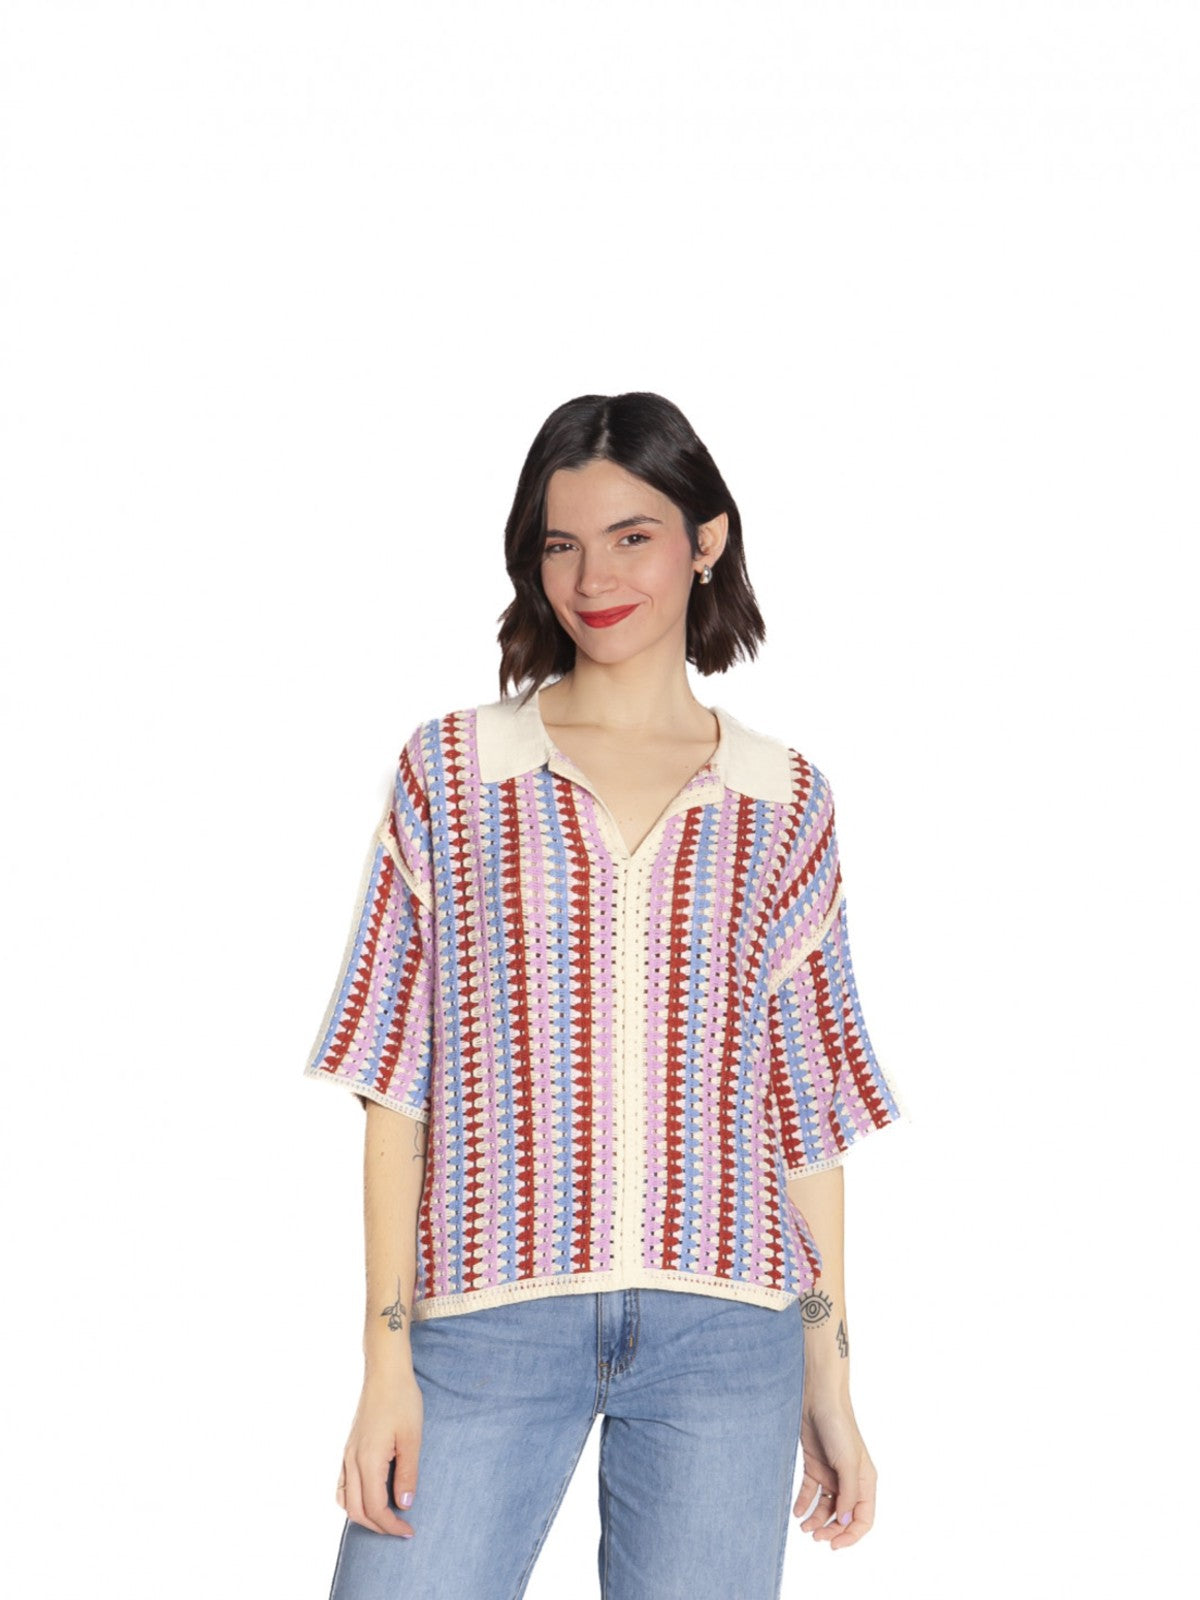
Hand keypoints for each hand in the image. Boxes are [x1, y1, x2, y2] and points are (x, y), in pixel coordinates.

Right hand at [336, 1371, 424, 1536]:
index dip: (390, 1525)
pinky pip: (342, 1484)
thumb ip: (408, 1474)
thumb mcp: (412, 1438)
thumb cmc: (402, 1401)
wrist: (385, 1373)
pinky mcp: (348, 1448)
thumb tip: (404, 1505)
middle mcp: (351, 1460)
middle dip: (377, 1526)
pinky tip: (370, 1497)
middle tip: (400, 1529)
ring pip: (344, 1500)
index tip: (408, 1531)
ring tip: (385, 1518)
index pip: (374, 1507)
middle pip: (356, 1510)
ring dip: (362, 1515)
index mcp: (367, 1460)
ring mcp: (347, 1454)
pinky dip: (353, 1499)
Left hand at [793, 1395, 877, 1548]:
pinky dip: (804, 1504)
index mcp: (865, 1482)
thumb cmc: (839, 1427)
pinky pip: (811, 1492)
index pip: (863, 1518)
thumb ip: (848, 1494)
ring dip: (817, 1520)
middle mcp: (850, 1481)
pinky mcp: (815, 1466)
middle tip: (815, 1537)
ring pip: (826, 1507)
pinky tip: (797, 1512)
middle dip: (831, 1530)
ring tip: (804, 1527)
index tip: (834, 1544)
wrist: (818, 1399)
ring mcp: (832, 1474)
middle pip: (843, 1516)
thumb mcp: (848, 1463)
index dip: (851, 1535)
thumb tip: (844, 1523)